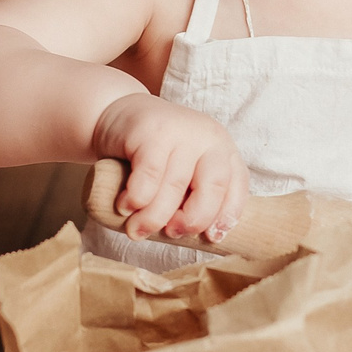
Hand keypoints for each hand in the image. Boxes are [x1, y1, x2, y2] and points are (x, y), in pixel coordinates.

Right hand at [92, 93, 247, 244]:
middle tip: (171, 234)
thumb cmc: (151, 153)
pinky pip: (148, 177)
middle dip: (192, 220)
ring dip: (154, 217)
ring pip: (175, 188)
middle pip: (212, 190)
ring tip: (136, 230)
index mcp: (223, 149)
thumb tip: (199, 238)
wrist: (116, 112)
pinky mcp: (152, 131)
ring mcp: (181, 131)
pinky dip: (136, 200)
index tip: (210, 238)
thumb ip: (192, 196)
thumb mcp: (182, 170)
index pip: (236, 187)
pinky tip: (124, 206)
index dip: (226, 217)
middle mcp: (208, 137)